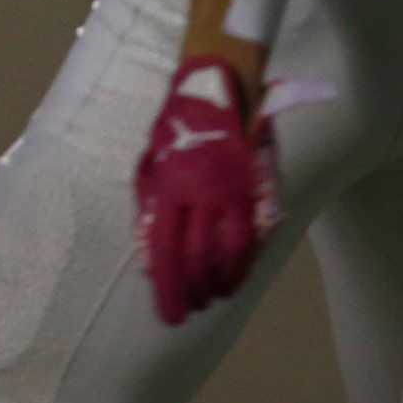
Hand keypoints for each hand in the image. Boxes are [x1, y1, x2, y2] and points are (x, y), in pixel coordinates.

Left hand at [135, 54, 281, 323]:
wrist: (218, 85)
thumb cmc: (180, 126)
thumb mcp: (153, 161)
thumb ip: (151, 204)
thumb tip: (150, 253)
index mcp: (165, 187)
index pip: (162, 249)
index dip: (165, 287)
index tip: (169, 316)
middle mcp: (195, 194)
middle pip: (192, 259)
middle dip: (191, 293)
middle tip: (191, 312)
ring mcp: (227, 193)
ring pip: (224, 254)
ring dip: (218, 284)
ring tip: (214, 298)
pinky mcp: (252, 189)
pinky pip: (249, 238)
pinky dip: (243, 265)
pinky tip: (237, 279)